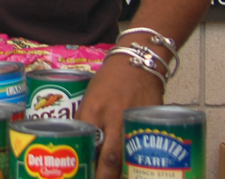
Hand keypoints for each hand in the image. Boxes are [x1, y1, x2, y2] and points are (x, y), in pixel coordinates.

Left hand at [77, 54, 164, 178]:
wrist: (138, 63)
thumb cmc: (109, 80)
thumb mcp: (90, 96)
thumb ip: (87, 119)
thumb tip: (79, 141)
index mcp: (92, 108)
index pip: (84, 139)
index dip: (82, 159)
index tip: (78, 172)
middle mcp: (112, 117)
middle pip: (108, 157)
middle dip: (103, 176)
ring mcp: (134, 123)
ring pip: (128, 158)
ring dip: (120, 174)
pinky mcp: (150, 125)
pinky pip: (143, 150)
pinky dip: (138, 163)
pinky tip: (135, 171)